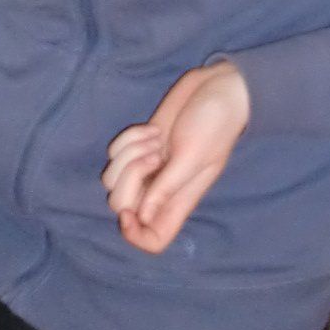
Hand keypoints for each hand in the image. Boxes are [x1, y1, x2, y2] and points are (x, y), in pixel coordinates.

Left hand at [102, 61, 250, 254]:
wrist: (218, 89)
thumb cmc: (215, 125)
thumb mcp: (194, 156)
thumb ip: (167, 187)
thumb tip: (143, 216)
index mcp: (179, 201)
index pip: (152, 239)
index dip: (134, 234)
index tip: (131, 211)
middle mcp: (160, 189)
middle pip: (121, 206)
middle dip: (128, 179)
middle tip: (154, 155)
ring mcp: (148, 167)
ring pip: (111, 178)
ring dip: (129, 154)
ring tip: (157, 139)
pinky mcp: (139, 146)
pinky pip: (114, 152)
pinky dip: (129, 138)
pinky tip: (153, 129)